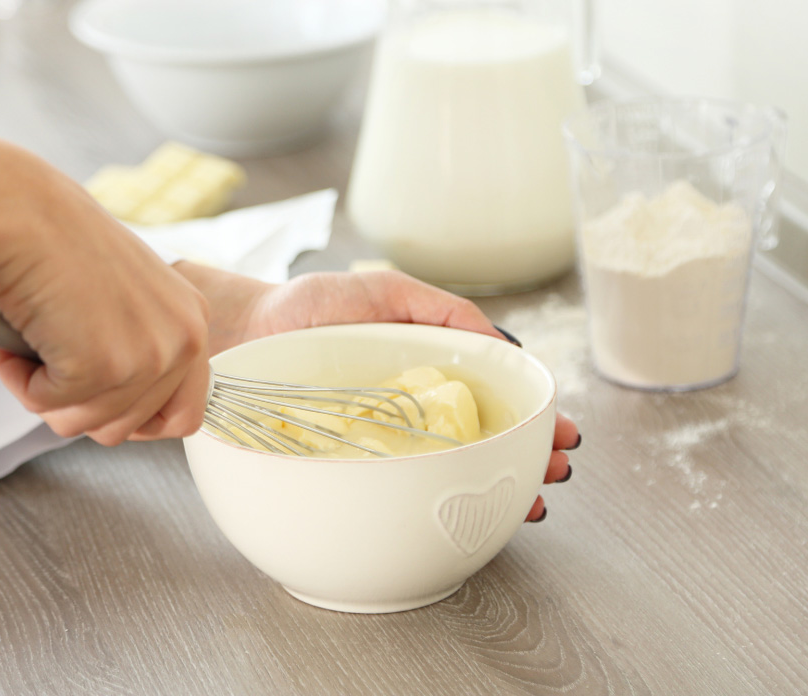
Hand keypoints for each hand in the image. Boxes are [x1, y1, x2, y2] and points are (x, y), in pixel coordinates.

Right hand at [0, 133, 210, 445]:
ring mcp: (148, 356)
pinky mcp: (104, 367)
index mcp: (193, 321)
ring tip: (33, 340)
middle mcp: (184, 339)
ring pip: (88, 425)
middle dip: (78, 404)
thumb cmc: (56, 245)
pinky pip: (51, 407)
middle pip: (129, 429)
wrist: (19, 213)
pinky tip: (19, 335)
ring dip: (47, 392)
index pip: (184, 416)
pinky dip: (22, 379)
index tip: (97, 399)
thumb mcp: (124, 298)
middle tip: (50, 358)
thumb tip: (117, 411)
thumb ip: (136, 347)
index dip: (134, 421)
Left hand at [176, 264, 578, 521]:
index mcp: (427, 370)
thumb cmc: (308, 308)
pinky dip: (437, 501)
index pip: (494, 399)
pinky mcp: (353, 461)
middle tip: (558, 472)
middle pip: (484, 440)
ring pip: (451, 470)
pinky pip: (401, 488)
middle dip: (529, 459)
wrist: (244, 336)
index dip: (534, 419)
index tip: (563, 436)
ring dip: (498, 485)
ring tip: (534, 500)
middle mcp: (412, 409)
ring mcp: (385, 438)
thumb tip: (498, 338)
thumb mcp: (383, 293)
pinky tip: (471, 515)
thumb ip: (439, 309)